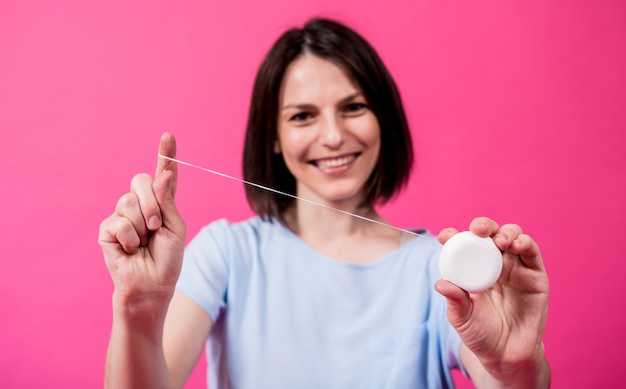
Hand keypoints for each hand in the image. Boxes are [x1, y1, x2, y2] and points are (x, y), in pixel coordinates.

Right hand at [99, 133, 186, 312]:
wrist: (151, 285)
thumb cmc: (167, 259)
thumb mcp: (176, 227)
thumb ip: (168, 201)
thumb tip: (162, 174)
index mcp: (162, 202)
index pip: (163, 174)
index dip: (165, 154)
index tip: (168, 135)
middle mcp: (141, 204)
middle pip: (142, 181)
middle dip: (153, 204)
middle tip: (156, 227)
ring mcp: (122, 214)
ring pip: (129, 201)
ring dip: (143, 224)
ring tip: (145, 241)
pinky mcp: (107, 228)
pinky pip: (119, 222)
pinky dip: (130, 238)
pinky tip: (131, 249)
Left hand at [435, 217, 548, 380]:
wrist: (506, 356)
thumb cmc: (480, 334)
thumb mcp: (462, 317)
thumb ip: (454, 300)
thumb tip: (439, 283)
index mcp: (473, 269)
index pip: (464, 245)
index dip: (455, 235)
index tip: (445, 236)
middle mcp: (495, 264)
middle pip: (491, 235)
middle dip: (484, 226)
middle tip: (477, 229)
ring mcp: (517, 269)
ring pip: (513, 238)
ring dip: (506, 232)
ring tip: (499, 240)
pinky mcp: (536, 277)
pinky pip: (532, 254)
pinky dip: (526, 243)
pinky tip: (516, 244)